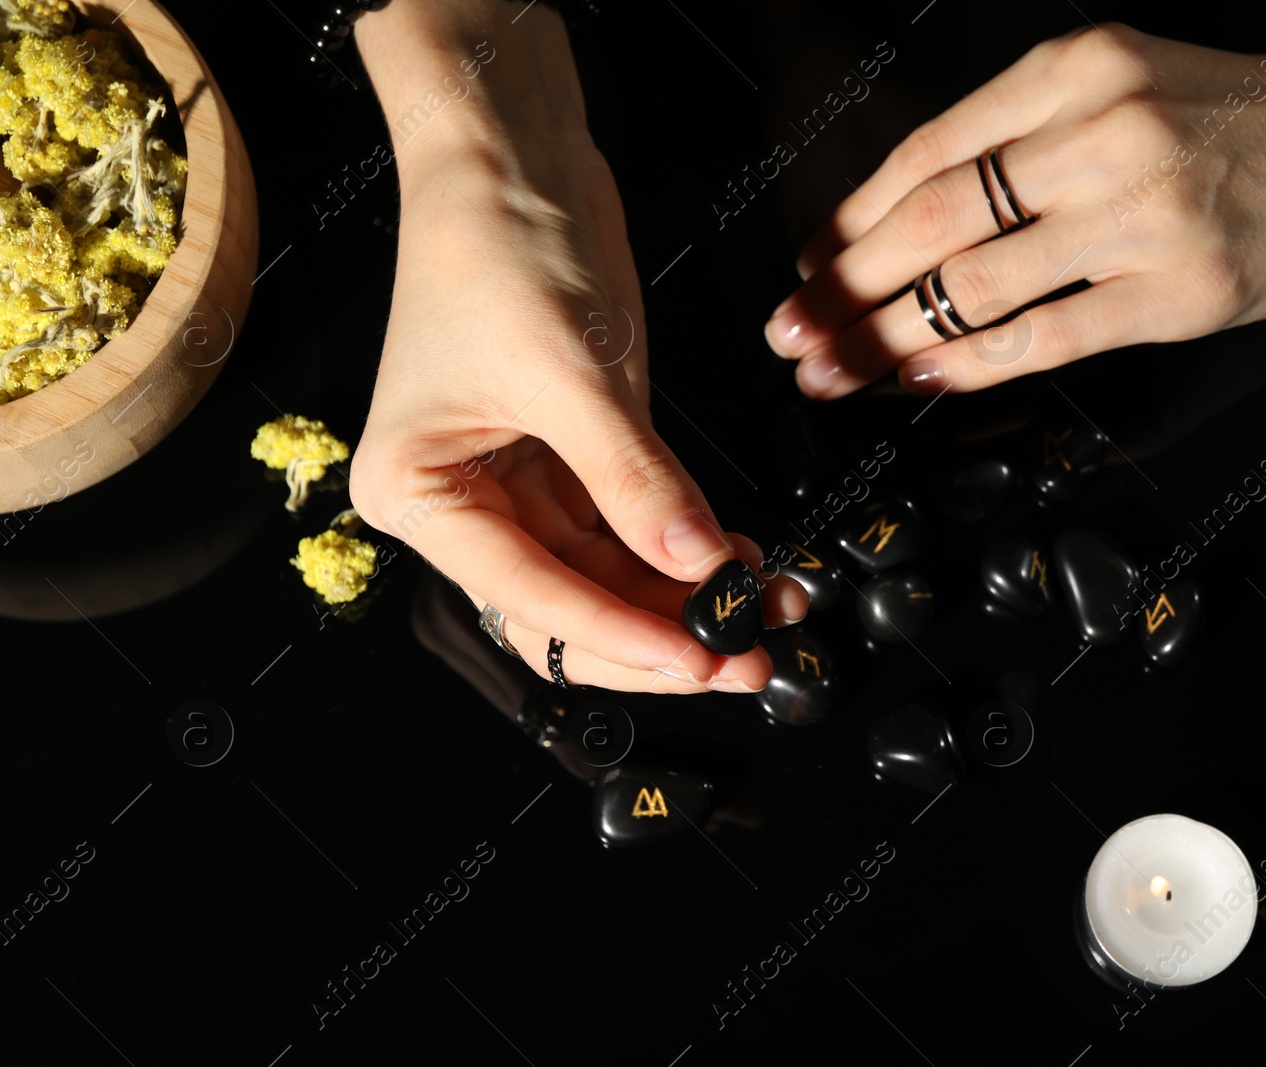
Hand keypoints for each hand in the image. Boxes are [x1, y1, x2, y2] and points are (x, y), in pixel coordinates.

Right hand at [348, 2, 806, 693]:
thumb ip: (636, 481)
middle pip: (569, 607)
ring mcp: (521, 484)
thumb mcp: (571, 375)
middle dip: (661, 633)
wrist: (511, 155)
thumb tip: (699, 566)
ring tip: (769, 606)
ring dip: (687, 597)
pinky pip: (633, 529)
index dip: (623, 636)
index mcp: (419, 493)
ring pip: (610, 578)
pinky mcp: (575, 456)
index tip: (705, 656)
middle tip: (749, 653)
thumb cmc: (500, 245)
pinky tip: (743, 558)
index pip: (530, 597)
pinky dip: (686, 547)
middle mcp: (463, 502)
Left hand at [761, 24, 1265, 397]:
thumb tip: (907, 219)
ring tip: (835, 368)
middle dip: (845, 286)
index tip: (809, 266)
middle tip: (791, 331)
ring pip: (978, 284)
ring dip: (887, 336)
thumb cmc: (1236, 118)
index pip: (930, 152)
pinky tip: (920, 378)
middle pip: (935, 219)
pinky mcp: (1178, 289)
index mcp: (1074, 69)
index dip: (853, 220)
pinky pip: (1047, 335)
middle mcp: (1101, 131)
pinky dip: (970, 363)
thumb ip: (1022, 135)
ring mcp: (1143, 213)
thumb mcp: (1119, 83)